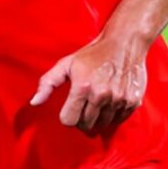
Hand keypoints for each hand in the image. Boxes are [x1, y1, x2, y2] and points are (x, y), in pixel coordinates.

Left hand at [29, 36, 147, 134]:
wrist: (125, 43)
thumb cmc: (93, 53)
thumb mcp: (66, 64)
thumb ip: (48, 83)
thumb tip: (34, 102)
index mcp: (82, 87)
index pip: (69, 120)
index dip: (67, 116)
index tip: (70, 108)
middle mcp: (101, 95)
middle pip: (86, 125)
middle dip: (82, 119)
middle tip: (83, 106)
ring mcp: (119, 99)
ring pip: (103, 125)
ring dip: (98, 118)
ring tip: (97, 103)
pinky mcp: (133, 102)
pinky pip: (119, 120)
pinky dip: (113, 116)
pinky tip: (110, 102)